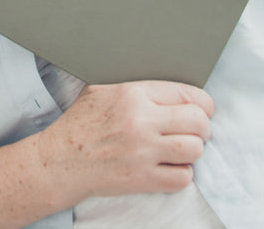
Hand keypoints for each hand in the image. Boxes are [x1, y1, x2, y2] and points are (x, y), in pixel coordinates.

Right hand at [37, 81, 212, 200]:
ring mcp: (143, 152)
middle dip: (203, 127)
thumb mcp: (102, 89)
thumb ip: (135, 85)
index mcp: (133, 93)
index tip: (202, 110)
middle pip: (198, 121)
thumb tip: (164, 86)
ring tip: (183, 149)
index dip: (202, 103)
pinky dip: (182, 174)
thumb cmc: (80, 123)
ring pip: (194, 149)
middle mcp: (142, 121)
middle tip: (196, 131)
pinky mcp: (143, 179)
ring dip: (193, 151)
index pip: (187, 93)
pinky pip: (182, 178)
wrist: (61, 160)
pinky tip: (171, 167)